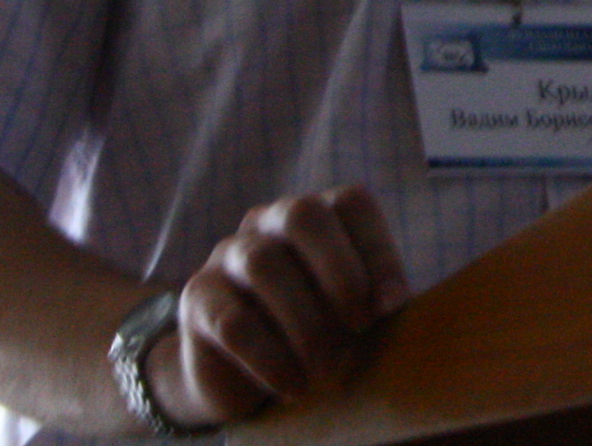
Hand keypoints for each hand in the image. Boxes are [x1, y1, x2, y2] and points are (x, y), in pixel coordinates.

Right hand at [153, 185, 412, 426]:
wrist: (240, 374)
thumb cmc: (313, 332)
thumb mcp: (352, 315)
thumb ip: (374, 300)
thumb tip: (391, 300)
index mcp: (315, 216)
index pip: (350, 203)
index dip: (377, 250)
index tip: (394, 305)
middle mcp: (268, 222)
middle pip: (302, 215)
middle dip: (340, 272)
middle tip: (361, 327)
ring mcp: (227, 255)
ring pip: (264, 265)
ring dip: (305, 323)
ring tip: (328, 367)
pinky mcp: (197, 297)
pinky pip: (232, 321)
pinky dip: (270, 359)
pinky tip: (294, 387)